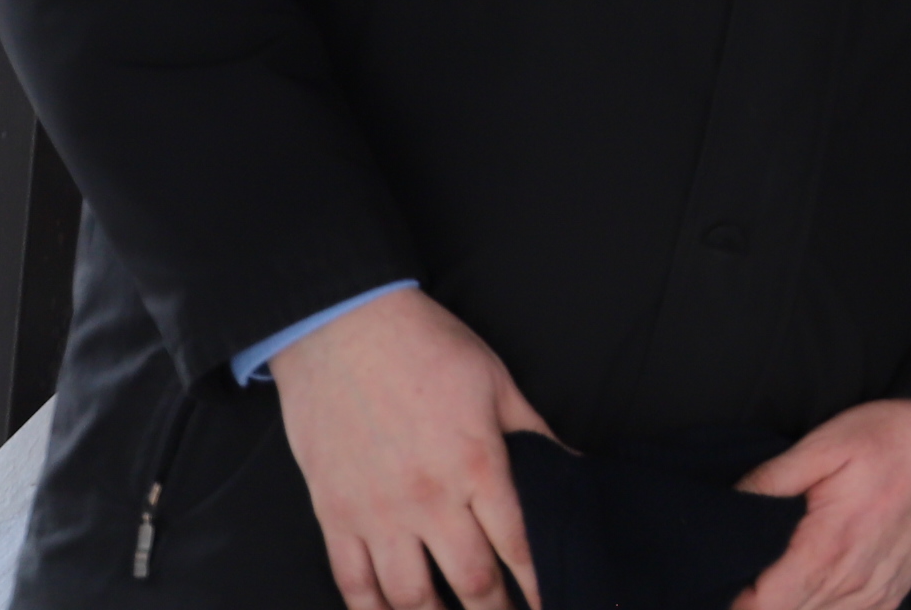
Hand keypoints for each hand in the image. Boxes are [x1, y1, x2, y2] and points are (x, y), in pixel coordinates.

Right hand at [271, 287, 553, 609]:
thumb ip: (534, 435)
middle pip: (471, 582)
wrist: (342, 328)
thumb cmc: (426, 347)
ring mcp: (377, 512)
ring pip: (410, 597)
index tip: (552, 606)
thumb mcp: (497, 382)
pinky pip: (353, 583)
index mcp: (478, 463)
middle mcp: (429, 498)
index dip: (538, 585)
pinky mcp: (336, 515)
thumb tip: (574, 469)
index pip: (518, 544)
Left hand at [738, 397, 910, 609]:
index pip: (761, 607)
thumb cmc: (890, 439)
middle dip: (758, 602)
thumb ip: (769, 481)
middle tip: (745, 572)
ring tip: (777, 579)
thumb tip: (729, 504)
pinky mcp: (891, 597)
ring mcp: (875, 597)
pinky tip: (813, 591)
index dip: (733, 597)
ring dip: (790, 607)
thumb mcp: (822, 445)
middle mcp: (853, 585)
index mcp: (827, 550)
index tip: (723, 576)